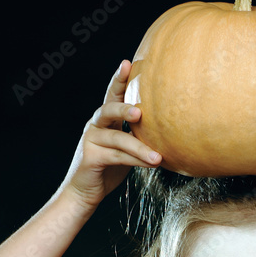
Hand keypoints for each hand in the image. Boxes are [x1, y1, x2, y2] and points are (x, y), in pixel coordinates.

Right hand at [60, 60, 161, 211]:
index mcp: (105, 119)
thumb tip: (170, 132)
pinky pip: (116, 157)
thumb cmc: (109, 169)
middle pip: (108, 109)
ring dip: (139, 147)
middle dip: (123, 108)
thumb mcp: (125, 150)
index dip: (119, 79)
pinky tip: (151, 164)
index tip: (129, 63)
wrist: (85, 192)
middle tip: (139, 112)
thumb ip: (138, 137)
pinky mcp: (91, 158)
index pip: (113, 95)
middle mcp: (96, 125)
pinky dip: (135, 160)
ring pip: (117, 138)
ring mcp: (91, 140)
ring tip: (158, 156)